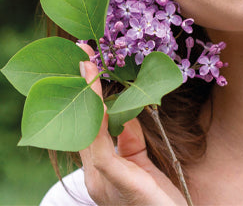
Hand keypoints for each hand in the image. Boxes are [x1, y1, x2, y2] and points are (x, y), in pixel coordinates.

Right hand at [76, 43, 184, 205]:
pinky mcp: (114, 181)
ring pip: (87, 129)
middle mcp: (94, 177)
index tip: (86, 63)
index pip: (89, 128)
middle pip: (81, 124)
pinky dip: (98, 113)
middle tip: (82, 51)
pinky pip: (100, 142)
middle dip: (80, 88)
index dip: (87, 96)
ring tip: (88, 61)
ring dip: (87, 92)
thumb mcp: (146, 166)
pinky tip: (98, 92)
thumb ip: (131, 142)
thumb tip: (125, 110)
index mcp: (101, 173)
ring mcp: (101, 180)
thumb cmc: (162, 204)